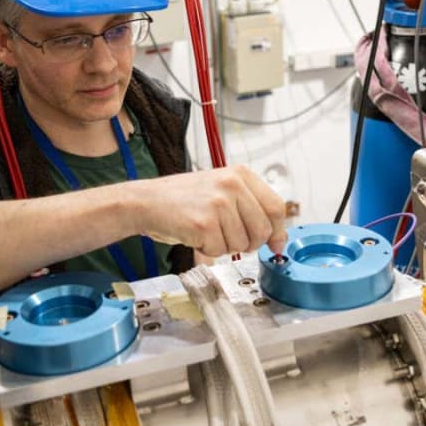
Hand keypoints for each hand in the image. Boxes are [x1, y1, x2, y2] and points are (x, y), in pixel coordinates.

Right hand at [128, 166, 287, 256]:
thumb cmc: (183, 199)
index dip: (278, 230)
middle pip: (263, 230)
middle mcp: (232, 185)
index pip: (275, 207)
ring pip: (242, 244)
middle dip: (249, 242)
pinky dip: (208, 249)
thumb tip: (278, 238)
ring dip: (225, 246)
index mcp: (240, 174)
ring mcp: (218, 204)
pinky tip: (195, 234)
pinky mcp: (204, 223)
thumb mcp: (222, 191)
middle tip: (228, 236)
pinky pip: (220, 251)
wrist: (146, 201)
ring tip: (206, 229)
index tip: (275, 243)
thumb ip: (251, 208)